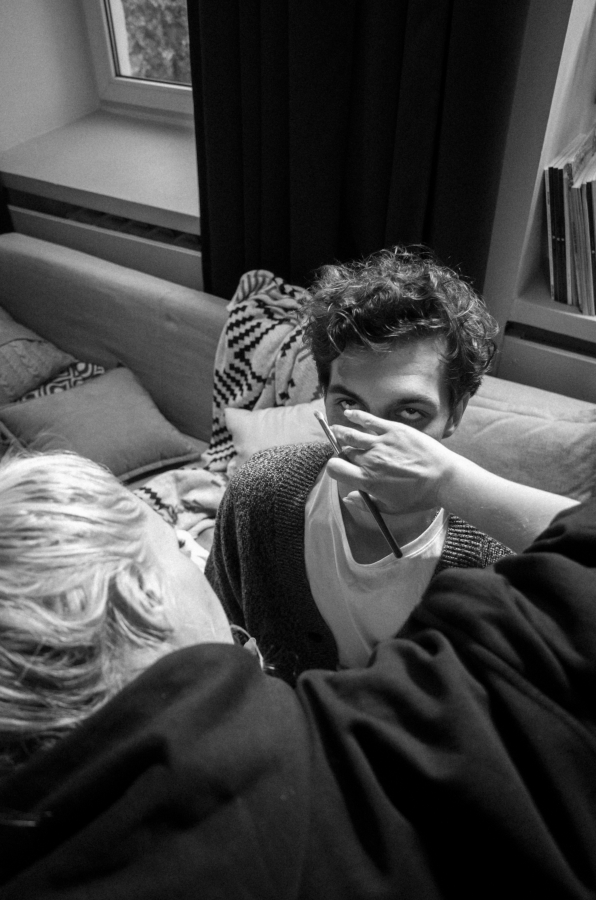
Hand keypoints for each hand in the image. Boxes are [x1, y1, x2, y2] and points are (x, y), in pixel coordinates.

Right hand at [326, 409, 458, 514]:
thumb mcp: (391, 508)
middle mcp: (370, 460)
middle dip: (342, 452)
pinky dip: (356, 416)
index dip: (334, 468)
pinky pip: (369, 420)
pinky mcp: (393, 430)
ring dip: (340, 432)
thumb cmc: (420, 496)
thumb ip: (366, 504)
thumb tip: (348, 498)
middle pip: (344, 451)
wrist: (444, 479)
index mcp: (367, 480)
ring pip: (351, 434)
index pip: (335, 468)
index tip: (340, 468)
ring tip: (335, 430)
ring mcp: (381, 443)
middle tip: (345, 451)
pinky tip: (349, 413)